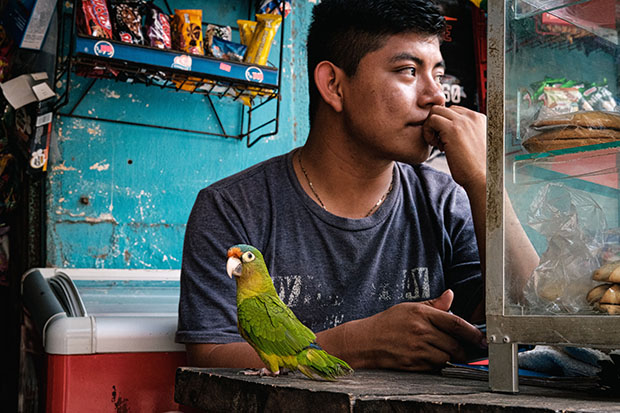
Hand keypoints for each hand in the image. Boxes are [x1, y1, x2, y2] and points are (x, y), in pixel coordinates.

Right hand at [347, 290, 484, 370]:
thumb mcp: (409, 308)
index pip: (455, 323)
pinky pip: (435, 367)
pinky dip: (439, 364)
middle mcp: (421, 332)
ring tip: (448, 352)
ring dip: (452, 357)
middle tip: (469, 349)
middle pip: (454, 344)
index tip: (481, 338)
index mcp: (421, 314)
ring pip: (447, 357)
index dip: (472, 332)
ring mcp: (417, 349)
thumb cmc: (388, 323)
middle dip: (465, 349)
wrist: (366, 341)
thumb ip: (433, 304)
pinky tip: (433, 357)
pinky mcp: (413, 364)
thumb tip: (450, 295)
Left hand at [422, 105, 486, 191]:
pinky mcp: (452, 129)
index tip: (446, 140)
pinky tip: (435, 145)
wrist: (484, 178)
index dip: (445, 124)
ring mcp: (463, 121)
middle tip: (439, 142)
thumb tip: (447, 132)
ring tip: (437, 143)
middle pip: (444, 109)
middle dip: (437, 124)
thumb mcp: (474, 145)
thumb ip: (465, 134)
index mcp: (479, 119)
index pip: (454, 111)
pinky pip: (431, 120)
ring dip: (431, 127)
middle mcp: (472, 117)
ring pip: (436, 111)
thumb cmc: (478, 168)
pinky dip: (428, 131)